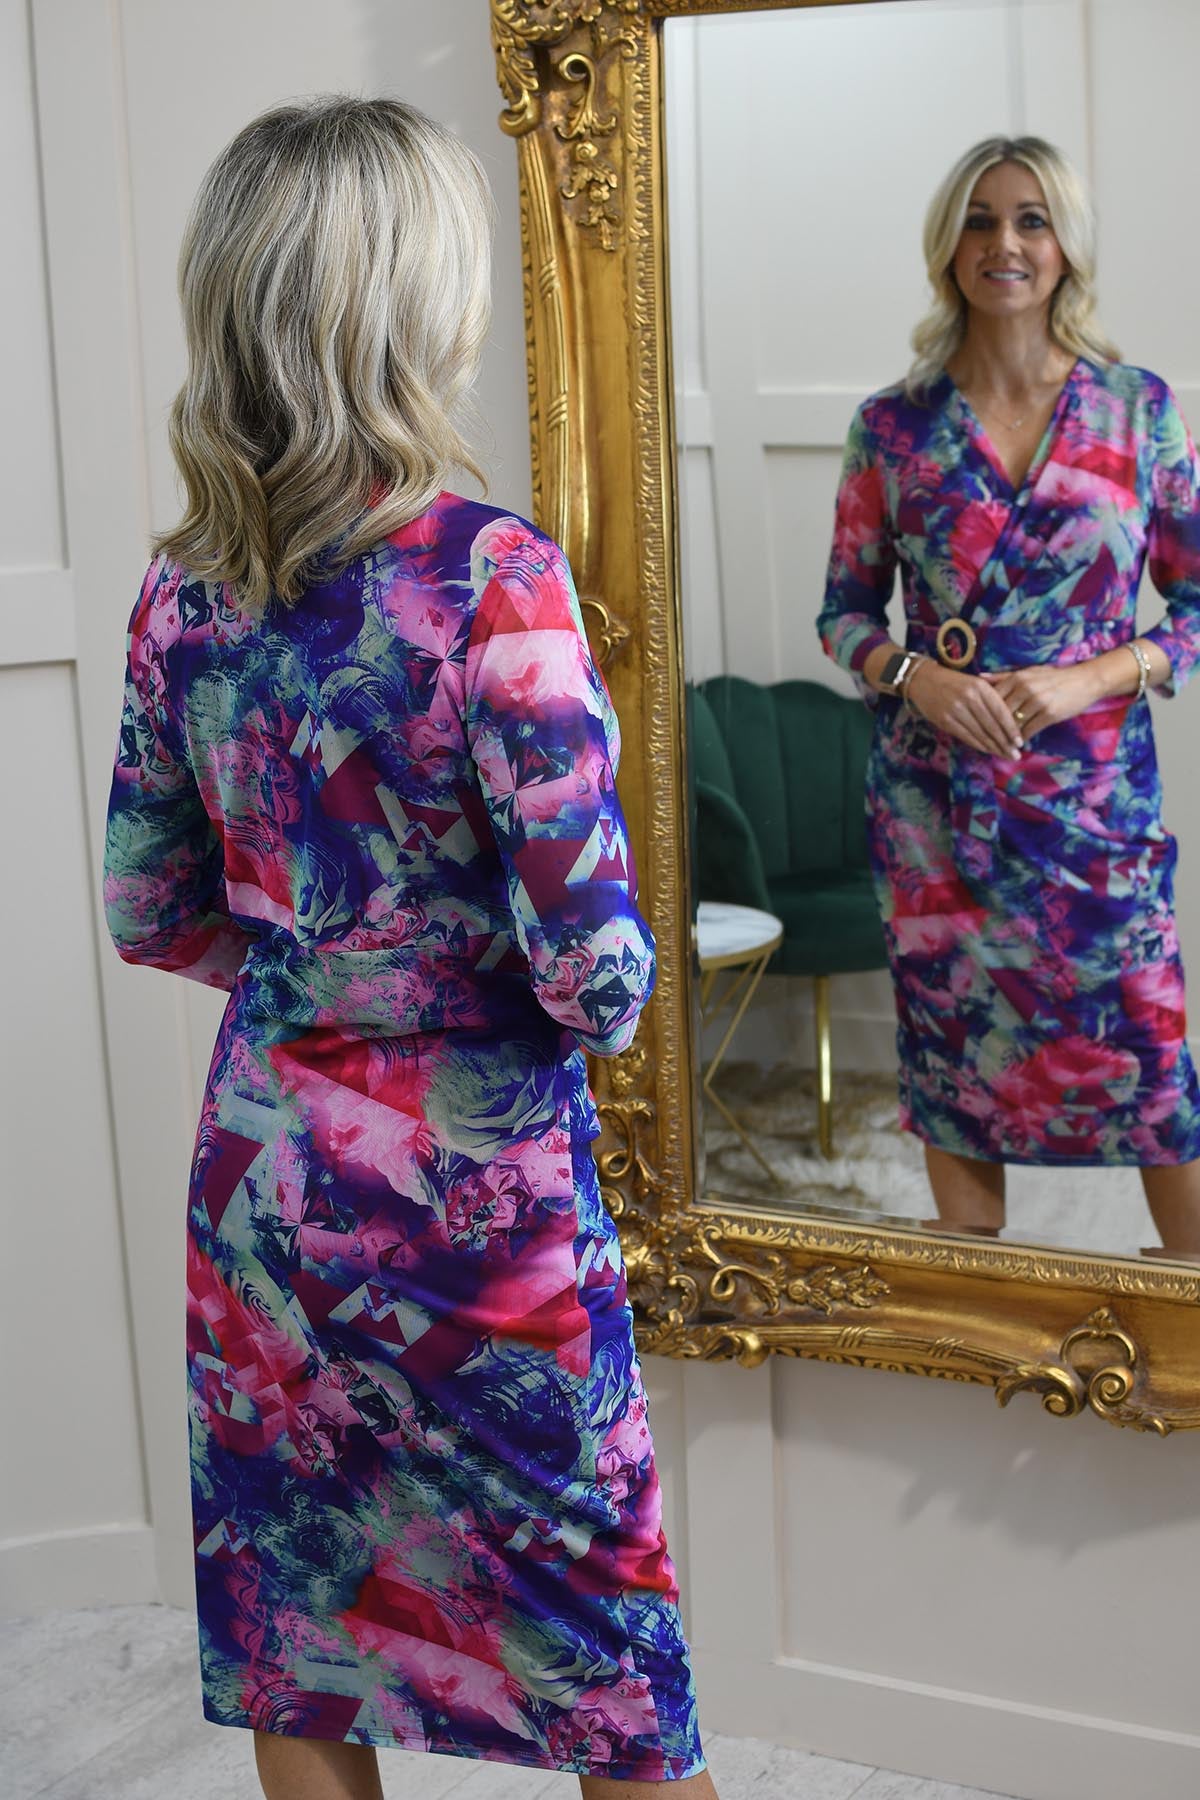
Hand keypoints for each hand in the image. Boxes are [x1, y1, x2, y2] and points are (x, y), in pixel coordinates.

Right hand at [905, 660, 1023, 757]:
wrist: (924, 680)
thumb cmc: (954, 682)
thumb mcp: (975, 683)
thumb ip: (990, 699)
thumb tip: (1010, 723)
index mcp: (980, 687)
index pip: (1001, 712)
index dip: (1012, 729)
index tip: (1020, 742)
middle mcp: (969, 698)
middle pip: (992, 726)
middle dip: (1005, 743)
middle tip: (1015, 755)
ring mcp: (956, 710)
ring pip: (980, 734)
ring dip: (993, 747)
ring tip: (1004, 755)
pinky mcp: (945, 720)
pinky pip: (966, 736)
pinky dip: (978, 745)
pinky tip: (987, 750)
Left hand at [981, 662, 1102, 739]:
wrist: (1085, 681)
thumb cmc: (1053, 677)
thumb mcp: (1028, 672)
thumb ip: (1004, 676)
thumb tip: (980, 677)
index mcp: (1017, 677)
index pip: (992, 699)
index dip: (983, 713)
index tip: (976, 723)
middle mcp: (1025, 688)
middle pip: (1000, 714)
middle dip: (993, 728)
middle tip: (985, 741)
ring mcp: (1037, 701)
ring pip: (1013, 725)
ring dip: (1006, 738)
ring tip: (999, 746)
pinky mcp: (1049, 714)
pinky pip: (1028, 731)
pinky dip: (1021, 739)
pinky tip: (1018, 744)